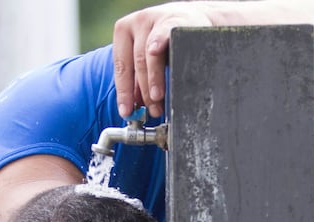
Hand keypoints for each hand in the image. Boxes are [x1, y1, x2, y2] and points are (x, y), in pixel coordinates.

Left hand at [112, 2, 212, 118]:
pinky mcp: (173, 19)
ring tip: (157, 98)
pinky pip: (164, 35)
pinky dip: (158, 44)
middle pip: (136, 63)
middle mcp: (137, 23)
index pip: (121, 67)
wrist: (192, 18)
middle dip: (143, 91)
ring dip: (153, 79)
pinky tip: (156, 51)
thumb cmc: (166, 40)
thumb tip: (133, 107)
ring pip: (149, 54)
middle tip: (151, 110)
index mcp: (124, 32)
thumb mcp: (147, 58)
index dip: (123, 92)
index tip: (126, 111)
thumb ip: (138, 79)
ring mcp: (155, 19)